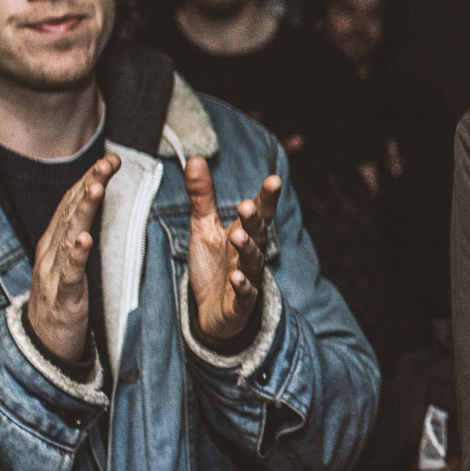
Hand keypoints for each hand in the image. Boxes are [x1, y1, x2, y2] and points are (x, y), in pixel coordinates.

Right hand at [26, 155, 121, 363]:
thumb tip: (93, 207)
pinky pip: (69, 274)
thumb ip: (79, 235)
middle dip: (89, 184)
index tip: (110, 159)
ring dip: (82, 210)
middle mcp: (51, 252)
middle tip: (108, 162)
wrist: (42, 344)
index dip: (90, 179)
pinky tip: (83, 240)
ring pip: (69, 235)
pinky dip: (75, 255)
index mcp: (55, 242)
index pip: (72, 203)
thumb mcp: (69, 262)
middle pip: (70, 212)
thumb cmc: (61, 300)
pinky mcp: (63, 297)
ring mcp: (54, 273)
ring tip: (96, 188)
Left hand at [186, 158, 280, 341]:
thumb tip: (196, 158)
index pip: (260, 212)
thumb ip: (203, 196)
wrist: (214, 312)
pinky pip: (245, 293)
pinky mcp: (241, 302)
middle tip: (246, 205)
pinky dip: (243, 286)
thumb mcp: (204, 227)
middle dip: (254, 219)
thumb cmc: (214, 265)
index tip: (273, 180)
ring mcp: (249, 277)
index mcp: (246, 233)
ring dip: (247, 248)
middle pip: (258, 233)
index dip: (267, 197)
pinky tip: (238, 278)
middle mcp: (251, 253)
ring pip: (253, 261)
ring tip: (237, 236)